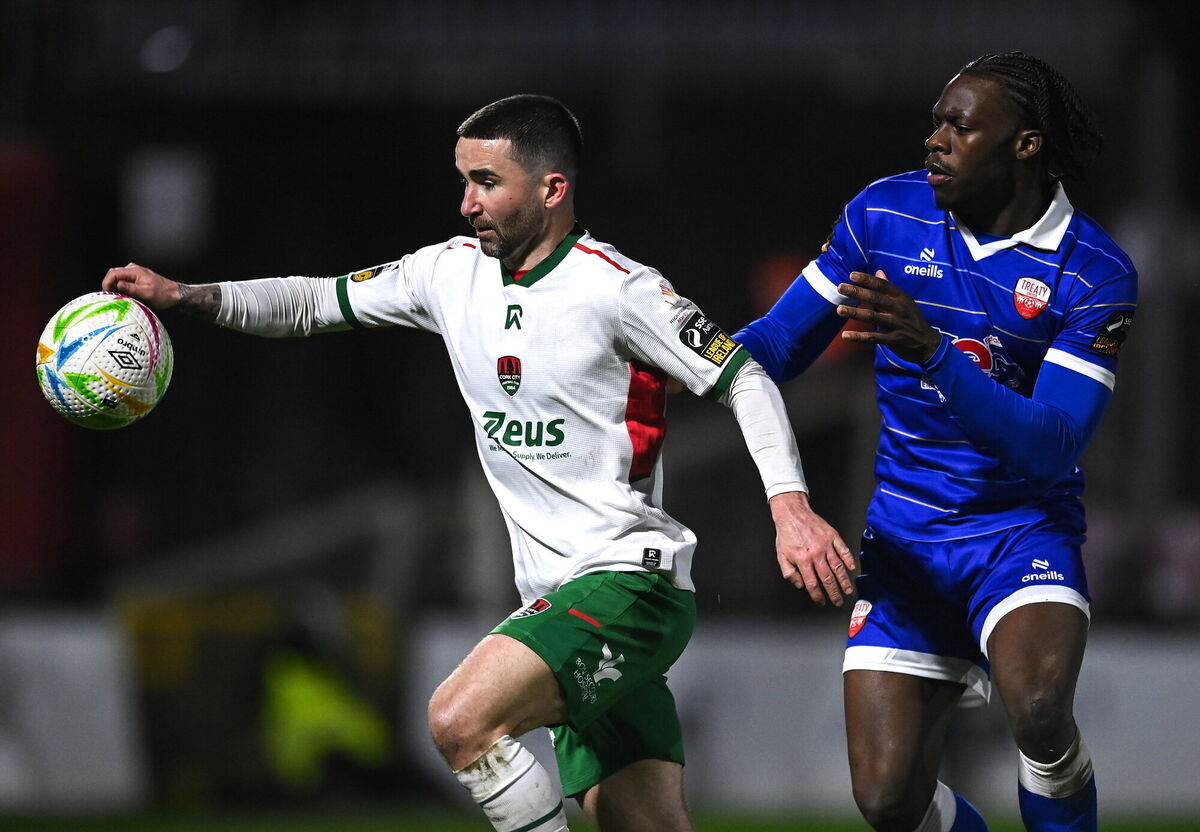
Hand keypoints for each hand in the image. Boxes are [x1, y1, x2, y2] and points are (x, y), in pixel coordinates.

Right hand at [102, 262, 180, 310]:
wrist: (175, 295)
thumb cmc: (163, 295)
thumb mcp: (146, 294)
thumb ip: (130, 288)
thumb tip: (116, 285)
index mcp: (135, 271)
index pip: (113, 273)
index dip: (106, 283)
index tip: (106, 293)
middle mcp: (133, 269)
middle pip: (113, 274)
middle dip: (109, 285)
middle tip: (110, 297)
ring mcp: (135, 273)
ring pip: (118, 278)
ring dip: (115, 287)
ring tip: (117, 297)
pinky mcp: (137, 278)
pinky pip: (124, 281)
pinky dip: (120, 288)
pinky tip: (123, 296)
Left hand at [769, 491, 855, 606]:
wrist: (792, 513)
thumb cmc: (787, 534)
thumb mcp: (781, 556)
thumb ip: (789, 573)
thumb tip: (800, 585)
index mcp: (802, 560)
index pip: (812, 583)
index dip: (818, 596)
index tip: (821, 602)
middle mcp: (816, 553)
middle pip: (827, 578)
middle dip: (834, 593)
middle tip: (838, 601)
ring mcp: (826, 544)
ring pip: (837, 566)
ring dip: (844, 580)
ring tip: (848, 590)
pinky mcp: (832, 536)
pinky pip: (843, 549)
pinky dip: (849, 559)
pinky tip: (852, 568)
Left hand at [836, 270, 941, 364]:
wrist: (928, 343)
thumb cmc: (913, 319)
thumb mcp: (905, 301)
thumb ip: (889, 288)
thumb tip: (879, 271)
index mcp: (901, 298)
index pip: (883, 285)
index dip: (867, 279)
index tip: (852, 275)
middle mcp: (898, 309)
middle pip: (876, 298)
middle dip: (857, 292)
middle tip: (840, 287)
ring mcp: (896, 324)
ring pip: (873, 316)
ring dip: (855, 312)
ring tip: (839, 309)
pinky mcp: (892, 340)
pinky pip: (873, 337)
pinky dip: (859, 337)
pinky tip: (845, 335)